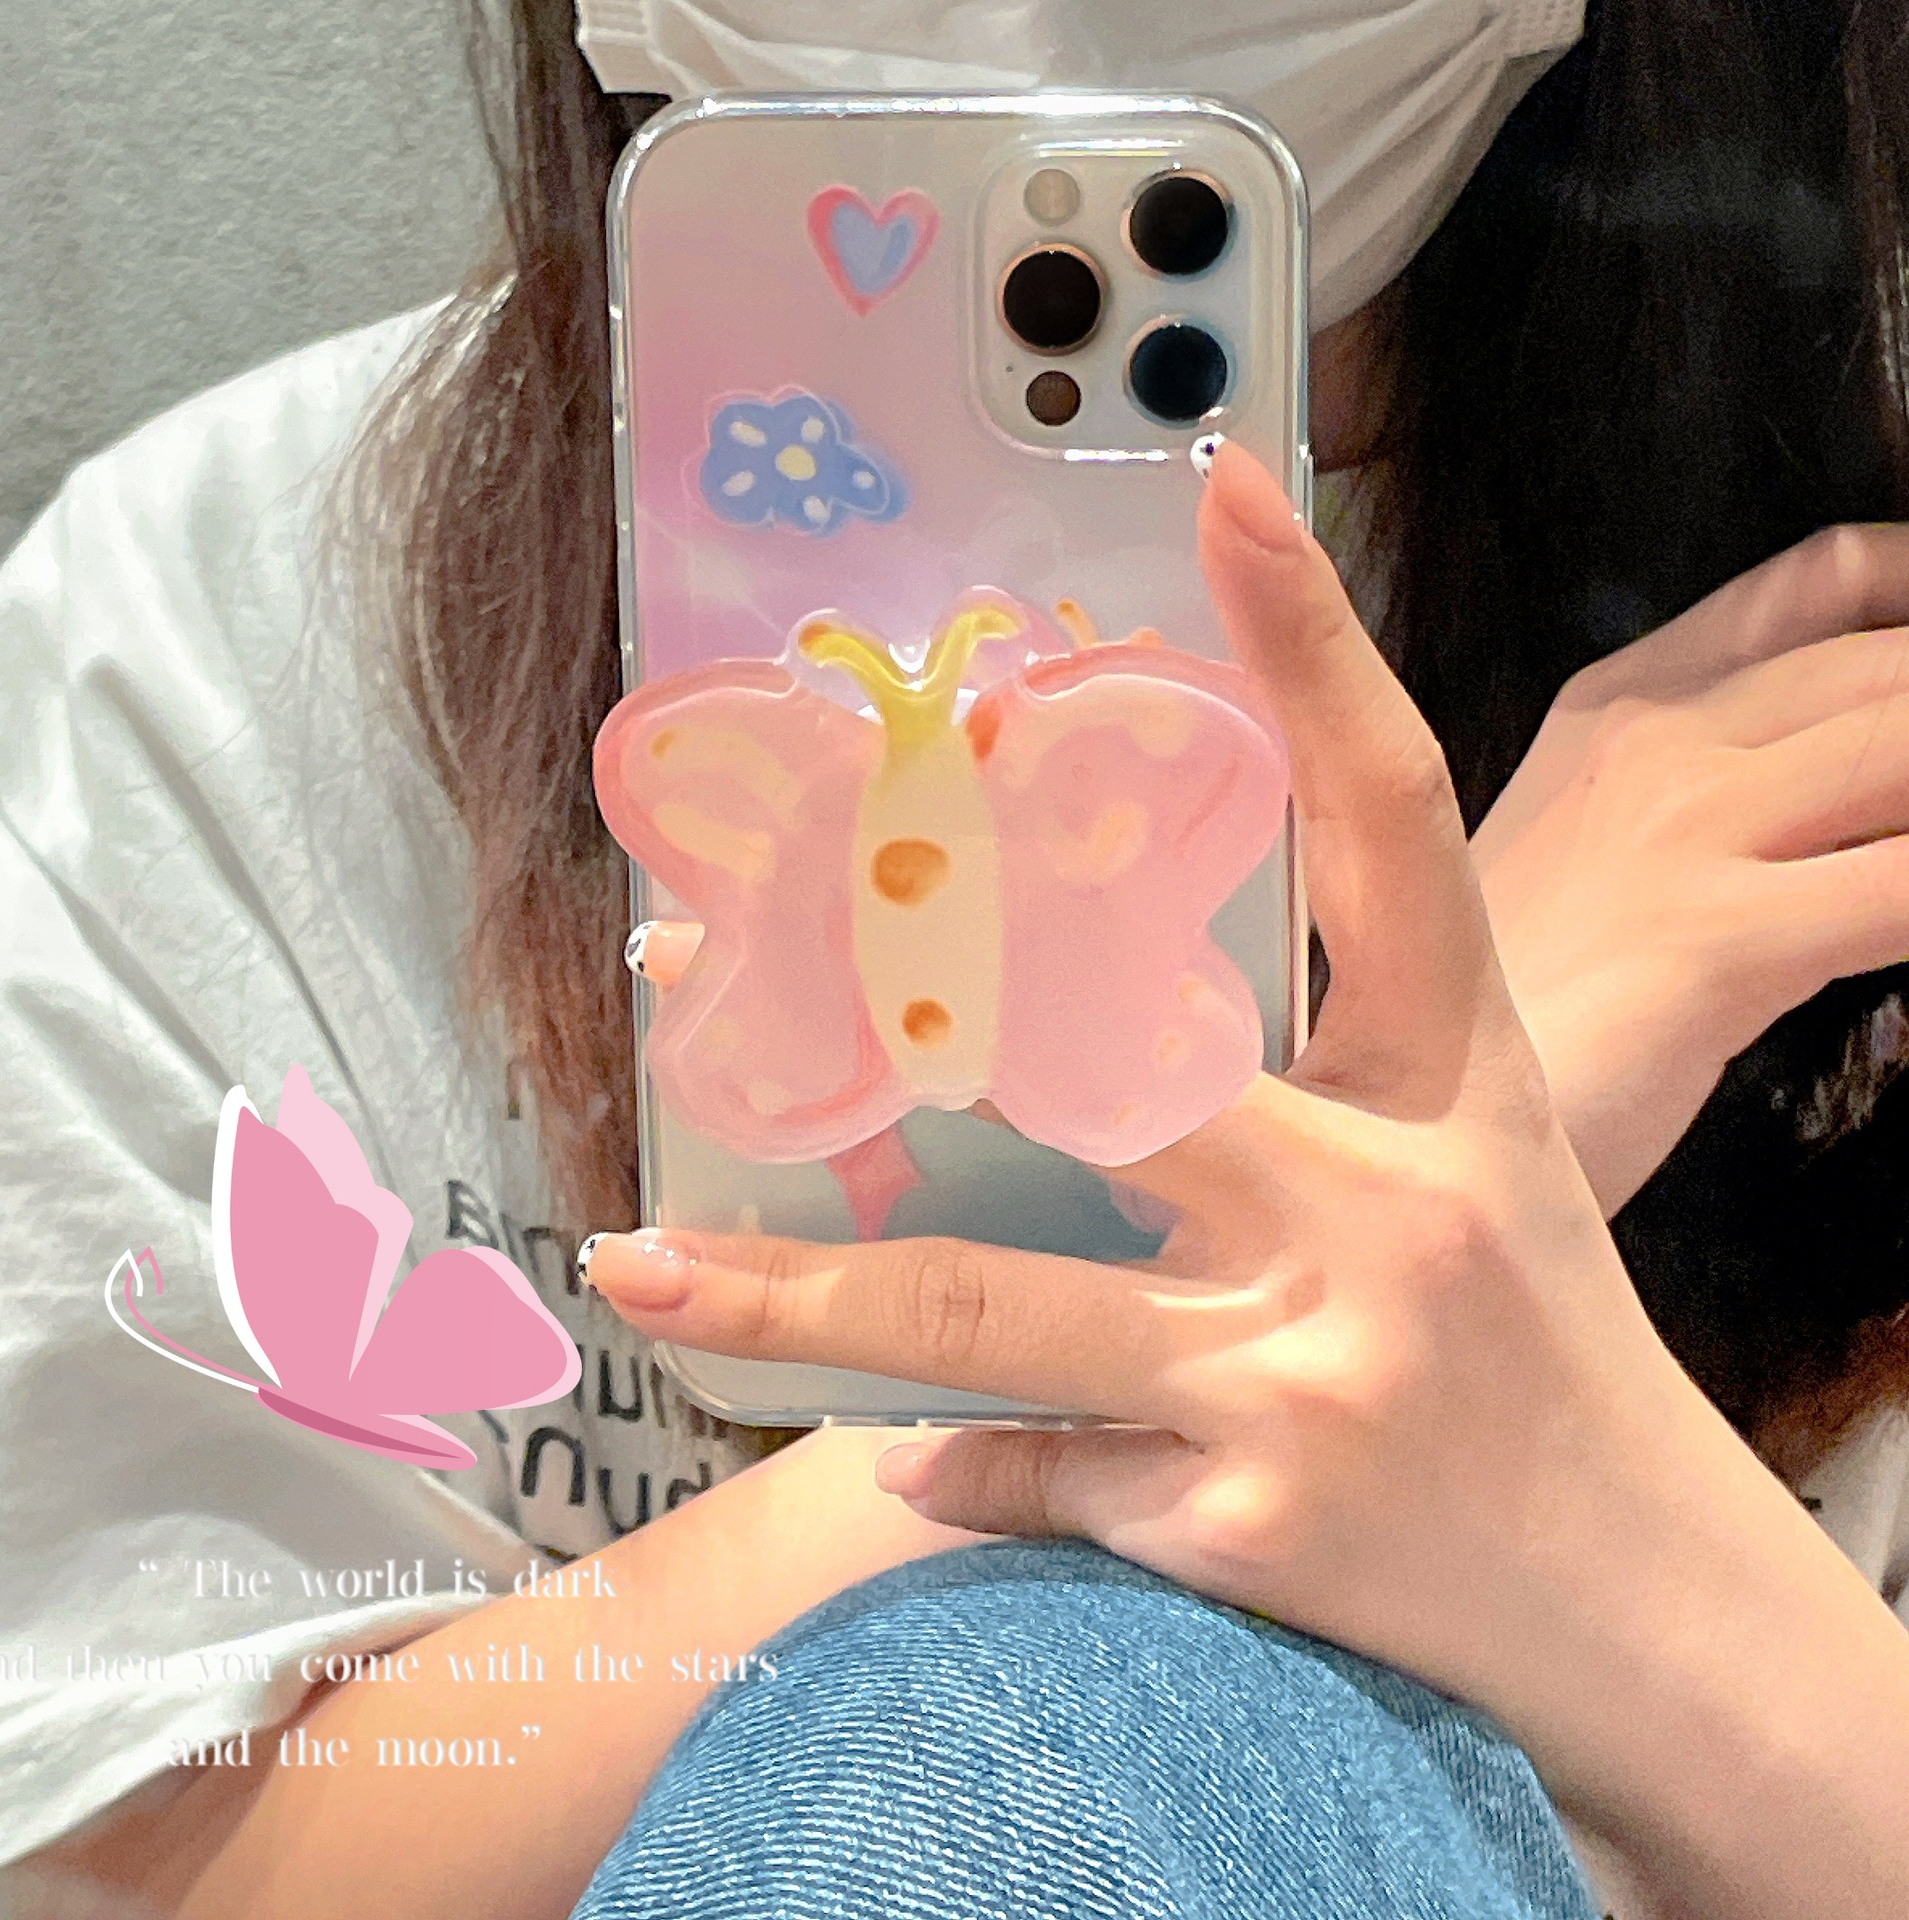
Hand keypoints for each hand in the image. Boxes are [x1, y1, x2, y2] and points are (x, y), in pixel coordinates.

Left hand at [590, 440, 1694, 1729]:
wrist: (1652, 1609)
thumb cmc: (1545, 1355)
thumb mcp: (1471, 1174)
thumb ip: (1311, 1094)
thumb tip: (1087, 1054)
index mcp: (1457, 1081)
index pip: (1398, 827)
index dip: (1321, 648)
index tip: (1229, 491)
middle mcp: (1387, 1205)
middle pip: (1101, 1056)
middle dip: (888, 1001)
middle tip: (691, 956)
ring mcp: (1312, 1372)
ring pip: (990, 1303)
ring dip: (794, 1296)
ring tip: (647, 1272)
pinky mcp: (1249, 1529)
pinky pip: (1037, 1472)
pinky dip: (955, 1467)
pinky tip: (898, 1458)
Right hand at [1473, 526, 1908, 1212]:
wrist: (1408, 1141)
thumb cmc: (1512, 1023)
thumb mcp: (1579, 866)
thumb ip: (1693, 797)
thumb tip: (1839, 794)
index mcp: (1612, 712)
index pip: (1816, 584)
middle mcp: (1647, 746)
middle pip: (1886, 664)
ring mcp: (1673, 832)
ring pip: (1903, 743)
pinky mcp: (1710, 939)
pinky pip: (1902, 885)